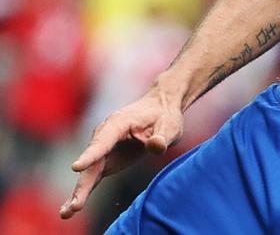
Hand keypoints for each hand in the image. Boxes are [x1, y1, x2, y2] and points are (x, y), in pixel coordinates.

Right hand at [59, 89, 183, 218]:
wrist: (159, 111)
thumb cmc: (163, 117)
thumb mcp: (169, 125)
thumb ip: (161, 137)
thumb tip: (156, 146)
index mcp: (118, 123)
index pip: (103, 141)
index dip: (90, 155)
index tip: (76, 167)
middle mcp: (104, 136)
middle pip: (91, 163)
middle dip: (82, 184)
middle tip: (74, 205)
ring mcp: (102, 150)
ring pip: (88, 173)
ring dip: (78, 193)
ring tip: (66, 213)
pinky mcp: (105, 162)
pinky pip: (92, 178)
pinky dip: (83, 192)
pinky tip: (70, 209)